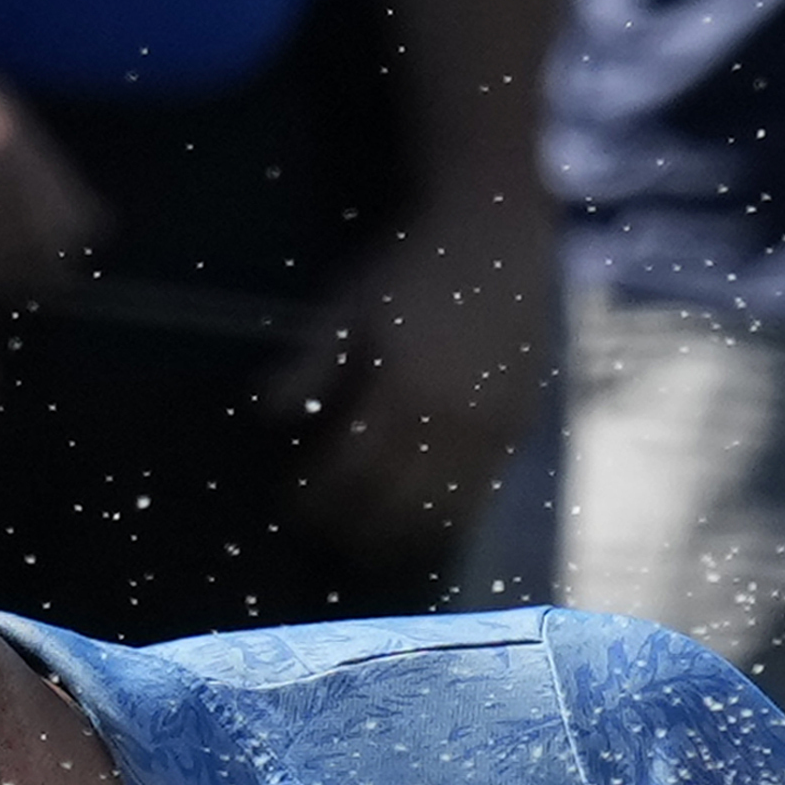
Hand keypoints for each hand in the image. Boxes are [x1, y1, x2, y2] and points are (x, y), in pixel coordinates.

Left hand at [260, 191, 553, 565]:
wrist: (497, 238)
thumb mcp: (348, 305)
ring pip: (439, 514)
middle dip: (351, 529)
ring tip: (366, 546)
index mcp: (401, 388)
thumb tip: (268, 415)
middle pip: (391, 505)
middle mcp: (449, 421)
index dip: (316, 500)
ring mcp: (489, 433)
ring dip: (398, 537)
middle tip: (322, 537)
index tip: (291, 509)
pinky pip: (479, 499)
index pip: (348, 471)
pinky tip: (418, 525)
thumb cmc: (410, 267)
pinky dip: (444, 521)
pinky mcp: (517, 434)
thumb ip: (309, 363)